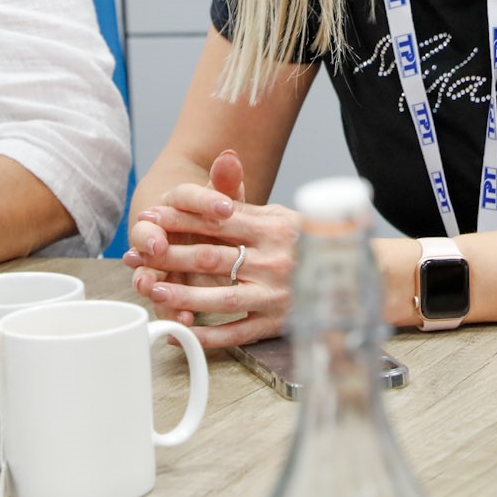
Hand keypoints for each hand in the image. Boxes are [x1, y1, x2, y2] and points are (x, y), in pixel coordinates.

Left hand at [124, 150, 300, 348]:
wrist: (356, 278)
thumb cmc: (309, 243)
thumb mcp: (282, 216)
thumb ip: (247, 201)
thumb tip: (223, 161)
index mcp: (272, 227)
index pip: (218, 220)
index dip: (181, 219)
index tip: (152, 217)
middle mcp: (273, 259)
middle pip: (212, 257)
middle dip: (171, 255)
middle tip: (140, 254)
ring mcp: (275, 293)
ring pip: (221, 296)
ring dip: (183, 295)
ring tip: (155, 291)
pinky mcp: (277, 322)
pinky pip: (238, 331)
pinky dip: (209, 334)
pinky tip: (184, 333)